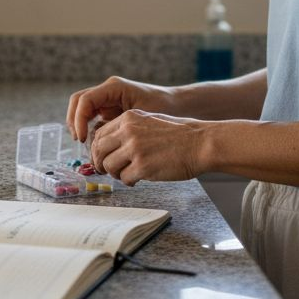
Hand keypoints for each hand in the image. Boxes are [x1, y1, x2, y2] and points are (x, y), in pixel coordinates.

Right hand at [66, 76, 173, 141]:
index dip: (79, 119)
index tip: (82, 138)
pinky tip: (96, 144)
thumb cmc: (164, 109)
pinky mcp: (111, 108)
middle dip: (74, 121)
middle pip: (78, 101)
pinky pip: (92, 116)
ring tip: (86, 144)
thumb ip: (120, 126)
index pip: (85, 100)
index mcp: (114, 87)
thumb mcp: (141, 117)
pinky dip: (89, 128)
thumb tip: (99, 142)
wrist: (179, 105)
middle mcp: (108, 90)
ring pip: (82, 109)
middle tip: (79, 140)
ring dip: (79, 125)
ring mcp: (108, 99)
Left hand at [89, 110, 208, 185]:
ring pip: (109, 166)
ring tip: (128, 174)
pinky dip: (129, 181)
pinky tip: (139, 178)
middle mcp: (128, 131)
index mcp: (128, 118)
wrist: (201, 143)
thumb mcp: (149, 120)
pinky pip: (124, 178)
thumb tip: (109, 146)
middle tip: (108, 170)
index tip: (102, 157)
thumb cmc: (179, 135)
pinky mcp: (143, 166)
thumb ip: (128, 130)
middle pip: (99, 151)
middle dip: (101, 163)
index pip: (100, 134)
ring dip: (116, 174)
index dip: (98, 149)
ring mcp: (135, 149)